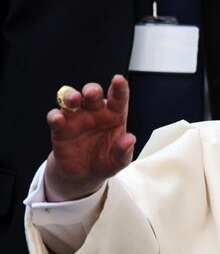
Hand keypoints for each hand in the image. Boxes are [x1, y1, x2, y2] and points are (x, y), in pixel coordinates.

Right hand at [45, 75, 134, 200]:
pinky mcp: (60, 128)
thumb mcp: (118, 161)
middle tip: (92, 93)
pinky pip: (55, 117)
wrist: (84, 174)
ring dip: (71, 96)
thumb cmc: (106, 161)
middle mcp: (95, 112)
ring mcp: (76, 118)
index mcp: (114, 115)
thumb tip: (130, 139)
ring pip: (71, 100)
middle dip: (91, 90)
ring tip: (73, 100)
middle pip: (92, 94)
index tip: (118, 80)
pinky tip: (58, 119)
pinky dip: (55, 116)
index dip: (119, 87)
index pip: (118, 98)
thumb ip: (123, 150)